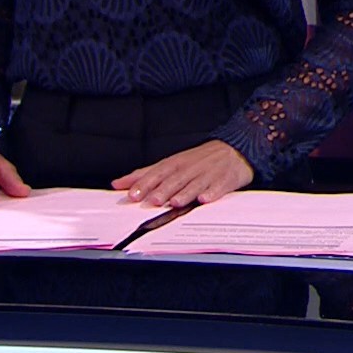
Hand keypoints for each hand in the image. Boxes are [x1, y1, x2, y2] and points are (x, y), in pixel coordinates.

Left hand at [111, 140, 253, 207]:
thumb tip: (118, 183)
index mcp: (175, 163)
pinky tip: (205, 199)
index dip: (145, 184)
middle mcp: (190, 168)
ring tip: (176, 202)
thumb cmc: (199, 160)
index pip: (157, 173)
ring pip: (194, 184)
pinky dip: (212, 193)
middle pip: (175, 179)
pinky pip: (218, 187)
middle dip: (163, 190)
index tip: (133, 195)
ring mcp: (208, 174)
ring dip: (185, 193)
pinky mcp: (225, 180)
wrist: (234, 149)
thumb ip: (144, 174)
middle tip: (153, 201)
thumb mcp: (171, 163)